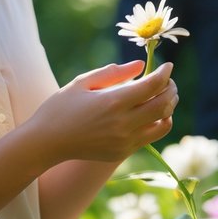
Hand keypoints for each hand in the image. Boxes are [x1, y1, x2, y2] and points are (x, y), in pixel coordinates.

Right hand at [28, 62, 176, 164]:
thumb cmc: (60, 107)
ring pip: (163, 124)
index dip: (164, 74)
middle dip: (171, 89)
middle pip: (163, 105)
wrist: (46, 143)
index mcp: (112, 102)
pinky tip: (153, 113)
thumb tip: (140, 65)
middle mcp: (122, 124)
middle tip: (168, 80)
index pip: (152, 86)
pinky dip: (159, 123)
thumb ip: (113, 73)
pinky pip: (151, 137)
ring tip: (165, 96)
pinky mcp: (122, 153)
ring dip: (169, 108)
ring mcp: (124, 141)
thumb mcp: (83, 82)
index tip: (168, 65)